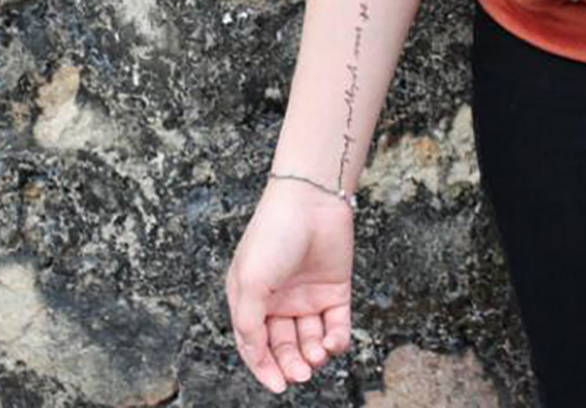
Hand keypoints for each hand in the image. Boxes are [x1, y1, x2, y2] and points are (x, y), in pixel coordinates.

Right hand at [224, 176, 354, 392]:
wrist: (310, 201)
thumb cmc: (272, 235)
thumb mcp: (250, 282)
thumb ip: (249, 323)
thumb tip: (257, 356)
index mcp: (251, 297)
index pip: (254, 343)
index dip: (264, 367)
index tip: (278, 385)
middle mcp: (279, 300)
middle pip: (284, 346)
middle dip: (291, 364)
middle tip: (300, 373)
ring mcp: (307, 295)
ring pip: (310, 340)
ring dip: (313, 355)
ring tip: (317, 355)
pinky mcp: (335, 290)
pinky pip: (336, 325)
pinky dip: (336, 340)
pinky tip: (332, 342)